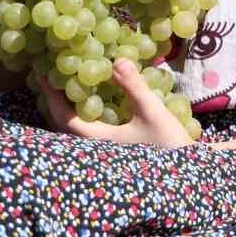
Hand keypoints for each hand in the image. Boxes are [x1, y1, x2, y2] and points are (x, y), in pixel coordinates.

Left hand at [41, 60, 193, 147]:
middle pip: (63, 129)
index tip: (44, 76)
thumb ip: (134, 87)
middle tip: (49, 80)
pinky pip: (87, 138)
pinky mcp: (114, 159)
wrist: (191, 176)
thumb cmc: (170, 146)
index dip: (52, 97)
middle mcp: (97, 152)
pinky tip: (91, 109)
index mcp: (100, 142)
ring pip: (74, 136)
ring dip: (67, 114)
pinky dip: (81, 121)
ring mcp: (104, 158)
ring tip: (65, 92)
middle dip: (54, 105)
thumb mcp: (153, 112)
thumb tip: (117, 60)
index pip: (65, 120)